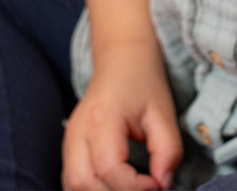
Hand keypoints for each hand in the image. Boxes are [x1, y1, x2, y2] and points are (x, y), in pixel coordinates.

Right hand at [62, 43, 182, 190]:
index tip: (158, 185)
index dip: (134, 186)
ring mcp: (68, 140)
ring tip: (131, 188)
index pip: (109, 167)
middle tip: (146, 189)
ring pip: (73, 186)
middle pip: (84, 182)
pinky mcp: (68, 148)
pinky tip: (114, 187)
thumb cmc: (143, 82)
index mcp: (103, 117)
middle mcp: (78, 131)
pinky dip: (92, 190)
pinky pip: (71, 182)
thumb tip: (163, 185)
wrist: (122, 59)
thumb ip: (167, 149)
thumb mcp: (164, 111)